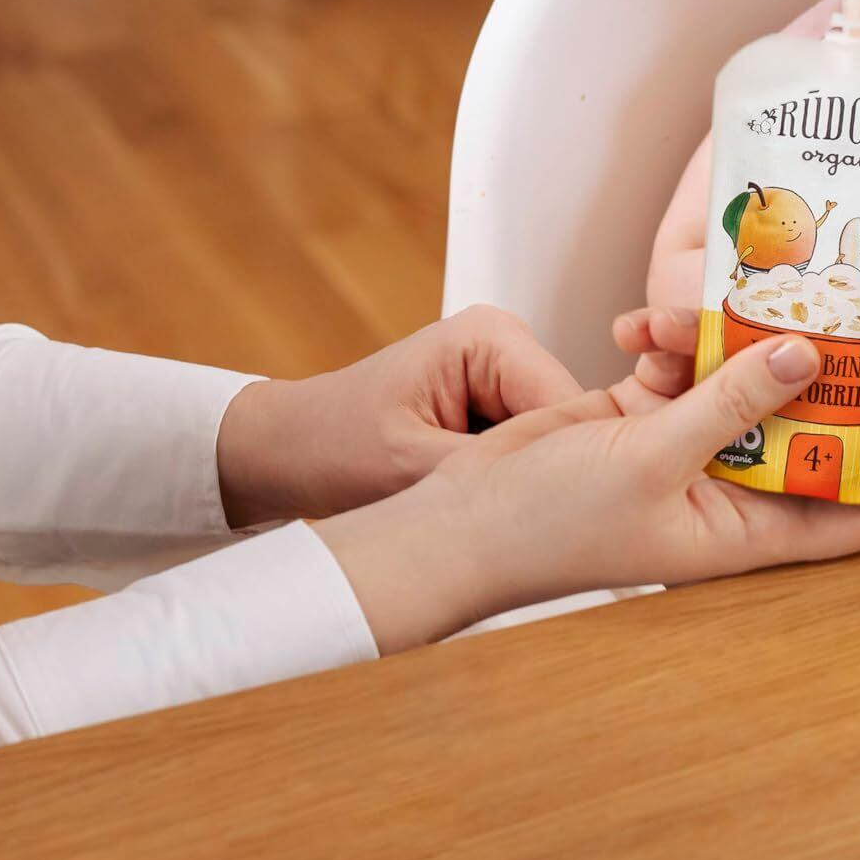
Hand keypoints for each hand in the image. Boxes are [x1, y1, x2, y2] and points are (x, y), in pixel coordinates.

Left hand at [216, 307, 582, 526]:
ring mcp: (502, 377)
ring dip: (529, 485)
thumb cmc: (331, 446)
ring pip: (556, 446)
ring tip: (482, 514)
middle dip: (548, 477)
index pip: (573, 406)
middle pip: (572, 425)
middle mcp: (506, 346)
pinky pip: (531, 454)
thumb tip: (569, 493)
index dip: (572, 468)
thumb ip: (499, 472)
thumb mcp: (416, 466)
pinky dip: (512, 486)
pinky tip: (481, 509)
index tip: (554, 518)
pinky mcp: (495, 409)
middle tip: (505, 522)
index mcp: (491, 337)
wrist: (286, 453)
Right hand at [312, 334, 859, 652]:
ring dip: (753, 342)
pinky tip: (655, 321)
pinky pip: (691, 366)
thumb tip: (808, 352)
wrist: (460, 519)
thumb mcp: (651, 461)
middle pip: (816, 436)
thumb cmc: (552, 524)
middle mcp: (732, 493)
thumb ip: (730, 402)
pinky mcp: (646, 413)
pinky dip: (681, 338)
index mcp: (749, 533)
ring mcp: (690, 449)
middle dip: (848, 383)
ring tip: (769, 294)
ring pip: (753, 386)